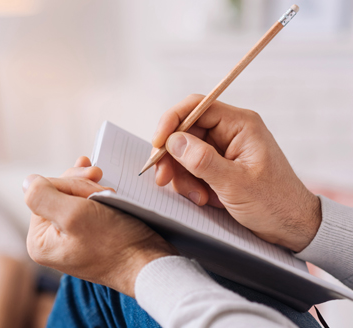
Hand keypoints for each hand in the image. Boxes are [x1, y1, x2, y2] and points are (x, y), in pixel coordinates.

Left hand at [24, 158, 177, 297]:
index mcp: (39, 241)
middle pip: (57, 193)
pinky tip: (105, 190)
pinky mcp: (88, 235)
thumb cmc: (115, 244)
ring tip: (109, 192)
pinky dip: (96, 195)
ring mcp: (69, 238)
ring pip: (73, 196)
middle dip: (81, 185)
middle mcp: (50, 241)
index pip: (44, 193)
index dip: (69, 184)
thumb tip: (27, 181)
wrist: (149, 263)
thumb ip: (42, 196)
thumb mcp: (73, 215)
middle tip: (103, 185)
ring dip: (91, 188)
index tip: (93, 186)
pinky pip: (86, 206)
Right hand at [152, 94, 320, 251]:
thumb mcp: (235, 184)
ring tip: (197, 197)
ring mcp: (224, 149)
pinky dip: (190, 183)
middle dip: (172, 156)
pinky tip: (202, 198)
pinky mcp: (219, 165)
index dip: (171, 122)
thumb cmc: (274, 203)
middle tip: (163, 179)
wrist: (292, 227)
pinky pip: (192, 167)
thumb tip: (173, 141)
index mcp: (240, 124)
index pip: (196, 107)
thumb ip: (202, 160)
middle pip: (185, 131)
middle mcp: (231, 131)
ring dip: (182, 175)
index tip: (157, 144)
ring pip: (185, 151)